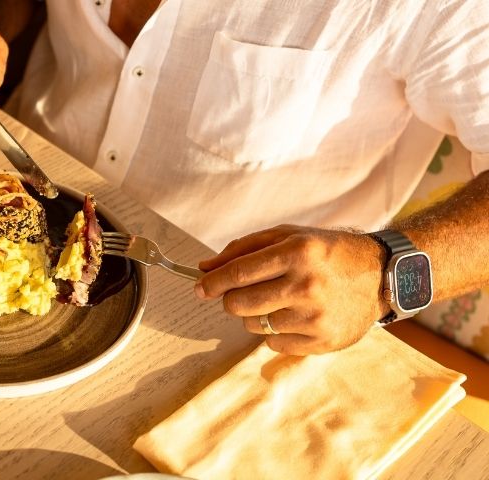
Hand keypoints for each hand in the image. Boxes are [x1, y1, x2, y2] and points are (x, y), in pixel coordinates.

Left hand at [194, 225, 387, 354]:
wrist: (381, 276)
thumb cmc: (327, 252)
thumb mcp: (289, 236)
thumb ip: (243, 248)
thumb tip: (204, 268)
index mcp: (297, 252)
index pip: (238, 273)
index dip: (212, 283)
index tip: (200, 288)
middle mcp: (306, 284)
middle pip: (238, 304)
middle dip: (231, 300)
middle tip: (240, 294)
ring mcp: (315, 316)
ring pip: (253, 325)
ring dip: (255, 315)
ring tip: (277, 302)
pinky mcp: (322, 340)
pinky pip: (274, 344)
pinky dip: (275, 333)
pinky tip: (294, 317)